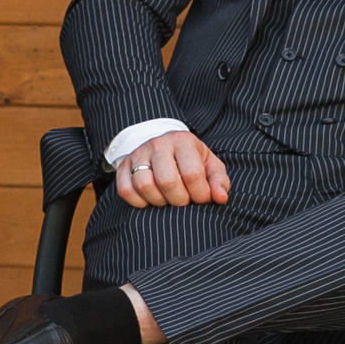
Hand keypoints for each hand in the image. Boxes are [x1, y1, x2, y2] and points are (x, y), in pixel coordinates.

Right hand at [113, 130, 230, 207]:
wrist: (164, 147)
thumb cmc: (192, 161)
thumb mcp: (210, 165)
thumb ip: (219, 181)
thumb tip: (220, 198)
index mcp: (183, 141)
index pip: (192, 173)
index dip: (200, 194)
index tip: (203, 199)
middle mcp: (159, 144)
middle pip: (167, 181)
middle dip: (180, 200)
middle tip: (185, 202)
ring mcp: (138, 154)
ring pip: (144, 185)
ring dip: (159, 202)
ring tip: (168, 201)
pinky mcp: (124, 166)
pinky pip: (126, 190)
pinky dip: (139, 202)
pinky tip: (151, 201)